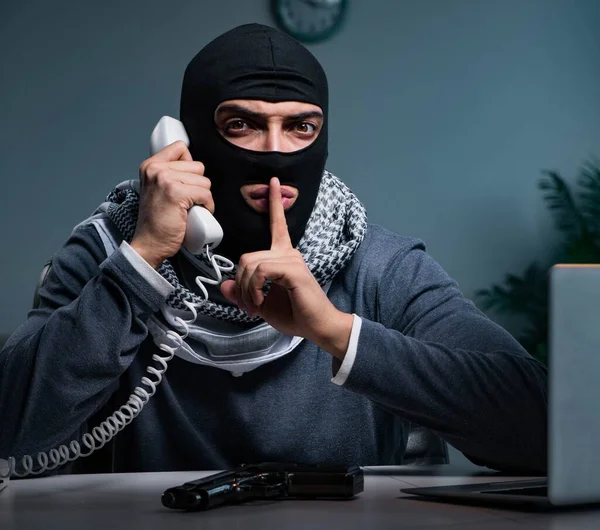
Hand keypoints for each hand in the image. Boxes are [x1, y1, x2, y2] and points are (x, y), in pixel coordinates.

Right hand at [131, 141, 213, 268]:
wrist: (149, 244)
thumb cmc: (157, 221)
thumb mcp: (156, 189)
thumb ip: (169, 173)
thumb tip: (192, 165)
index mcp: (150, 165)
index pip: (181, 148)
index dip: (190, 166)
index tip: (185, 182)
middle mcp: (156, 169)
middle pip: (197, 166)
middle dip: (197, 185)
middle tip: (186, 201)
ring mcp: (165, 179)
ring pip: (204, 181)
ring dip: (203, 197)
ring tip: (189, 208)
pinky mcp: (176, 193)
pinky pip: (206, 194)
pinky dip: (207, 207)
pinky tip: (194, 214)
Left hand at [220, 177, 353, 359]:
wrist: (317, 327)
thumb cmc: (295, 315)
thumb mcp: (261, 304)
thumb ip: (243, 293)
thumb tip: (224, 285)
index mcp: (283, 256)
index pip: (277, 225)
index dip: (274, 203)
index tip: (273, 182)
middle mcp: (288, 253)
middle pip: (246, 257)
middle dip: (240, 284)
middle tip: (246, 305)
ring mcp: (291, 259)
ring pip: (250, 264)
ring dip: (246, 290)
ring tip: (254, 306)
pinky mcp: (292, 268)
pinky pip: (261, 271)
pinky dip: (254, 288)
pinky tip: (261, 301)